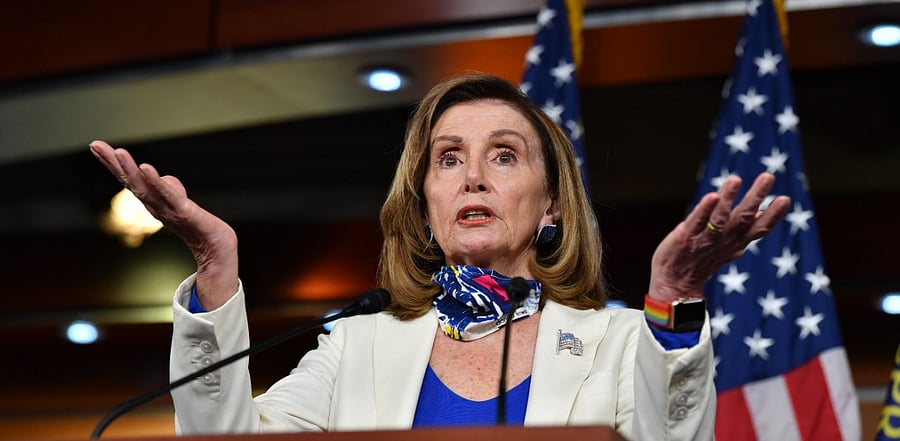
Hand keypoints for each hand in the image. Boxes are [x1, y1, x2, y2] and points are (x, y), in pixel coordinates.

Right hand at [90, 140, 238, 309]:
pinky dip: (156, 182)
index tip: (95, 145)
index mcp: (152, 202)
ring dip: (130, 170)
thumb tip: (159, 176)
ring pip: (145, 188)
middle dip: (113, 163)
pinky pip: (168, 195)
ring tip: (119, 152)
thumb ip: (167, 187)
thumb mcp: (178, 200)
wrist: (216, 247)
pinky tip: (146, 168)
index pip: (129, 180)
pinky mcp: (184, 212)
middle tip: (96, 144)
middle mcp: (155, 206)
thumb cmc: (196, 223)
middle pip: (131, 182)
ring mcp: (168, 209)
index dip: (112, 164)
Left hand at [648, 172, 789, 302]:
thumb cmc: (701, 261)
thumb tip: (761, 214)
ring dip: (728, 198)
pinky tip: (712, 196)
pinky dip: (705, 209)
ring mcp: (704, 240)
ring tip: (736, 179)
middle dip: (756, 197)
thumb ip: (744, 232)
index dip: (772, 215)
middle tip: (768, 176)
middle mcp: (723, 240)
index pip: (758, 228)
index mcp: (736, 242)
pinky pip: (696, 222)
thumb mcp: (727, 247)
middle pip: (743, 218)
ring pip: (720, 218)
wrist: (675, 284)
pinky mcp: (685, 237)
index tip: (785, 199)